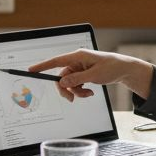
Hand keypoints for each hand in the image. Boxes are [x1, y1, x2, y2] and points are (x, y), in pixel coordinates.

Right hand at [29, 50, 153, 100]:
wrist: (124, 70)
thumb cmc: (112, 67)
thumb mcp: (95, 75)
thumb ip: (77, 79)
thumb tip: (62, 82)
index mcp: (78, 56)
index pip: (56, 61)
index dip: (42, 66)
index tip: (31, 70)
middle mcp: (77, 61)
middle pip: (62, 77)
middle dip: (66, 89)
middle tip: (71, 99)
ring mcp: (80, 68)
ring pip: (69, 83)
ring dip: (76, 91)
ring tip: (88, 94)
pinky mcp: (83, 74)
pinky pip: (76, 84)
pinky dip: (81, 90)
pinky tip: (90, 92)